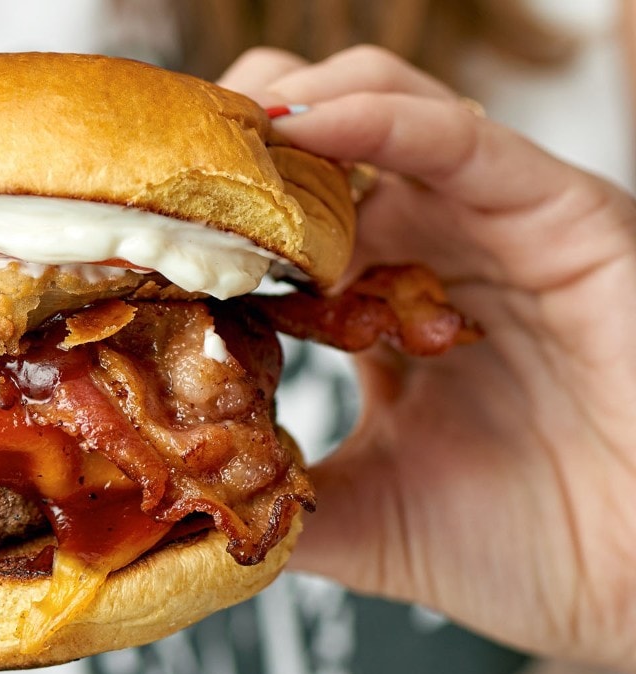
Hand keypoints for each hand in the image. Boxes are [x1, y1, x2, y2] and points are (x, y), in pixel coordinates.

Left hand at [221, 46, 635, 671]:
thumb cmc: (531, 546)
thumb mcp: (370, 514)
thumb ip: (286, 491)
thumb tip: (187, 500)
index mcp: (387, 302)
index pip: (285, 223)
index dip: (211, 211)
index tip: (132, 219)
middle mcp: (437, 247)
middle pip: (319, 147)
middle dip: (236, 143)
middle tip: (162, 163)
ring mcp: (494, 223)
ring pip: (383, 112)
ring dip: (290, 109)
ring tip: (217, 134)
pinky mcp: (558, 213)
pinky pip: (461, 139)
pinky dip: (380, 120)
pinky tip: (306, 127)